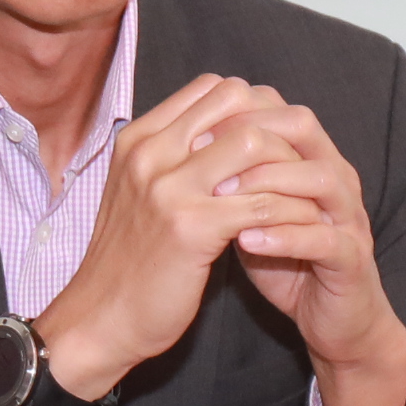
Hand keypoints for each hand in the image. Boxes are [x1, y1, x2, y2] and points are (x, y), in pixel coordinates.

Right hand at [32, 73, 405, 405]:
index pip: (212, 88)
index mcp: (137, 139)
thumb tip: (220, 132)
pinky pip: (262, 201)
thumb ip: (171, 159)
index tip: (272, 142)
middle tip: (297, 163)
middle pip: (236, 101)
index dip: (252, 107)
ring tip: (305, 192)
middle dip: (276, 128)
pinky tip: (302, 227)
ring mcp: (168, 188)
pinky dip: (290, 211)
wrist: (100, 318)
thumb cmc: (125, 260)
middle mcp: (149, 153)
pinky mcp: (192, 227)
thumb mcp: (136, 193)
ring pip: (255, 143)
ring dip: (288, 166)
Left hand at [204, 98, 405, 405]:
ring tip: (220, 192)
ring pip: (321, 179)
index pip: (278, 111)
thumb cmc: (281, 259)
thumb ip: (227, 177)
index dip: (235, 110)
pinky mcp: (352, 260)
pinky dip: (285, 236)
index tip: (189, 127)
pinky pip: (325, 240)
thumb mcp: (245, 212)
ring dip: (268, 181)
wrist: (329, 319)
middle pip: (303, 129)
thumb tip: (178, 143)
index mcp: (310, 160)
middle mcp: (335, 180)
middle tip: (200, 150)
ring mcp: (349, 219)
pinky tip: (245, 239)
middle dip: (250, 133)